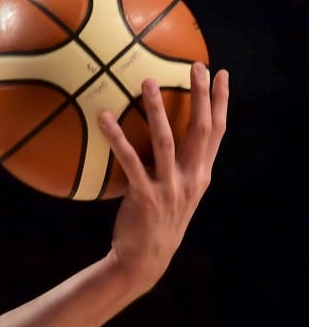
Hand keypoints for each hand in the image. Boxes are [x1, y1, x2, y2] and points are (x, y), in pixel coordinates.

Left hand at [101, 61, 229, 289]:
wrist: (145, 260)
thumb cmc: (156, 222)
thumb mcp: (176, 193)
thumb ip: (177, 167)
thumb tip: (164, 136)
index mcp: (201, 174)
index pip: (217, 132)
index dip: (221, 102)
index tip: (222, 74)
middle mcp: (191, 178)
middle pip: (201, 129)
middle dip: (201, 95)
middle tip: (195, 66)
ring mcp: (170, 188)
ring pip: (167, 141)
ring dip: (157, 109)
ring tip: (147, 82)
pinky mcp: (145, 196)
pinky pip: (131, 161)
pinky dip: (117, 138)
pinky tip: (105, 118)